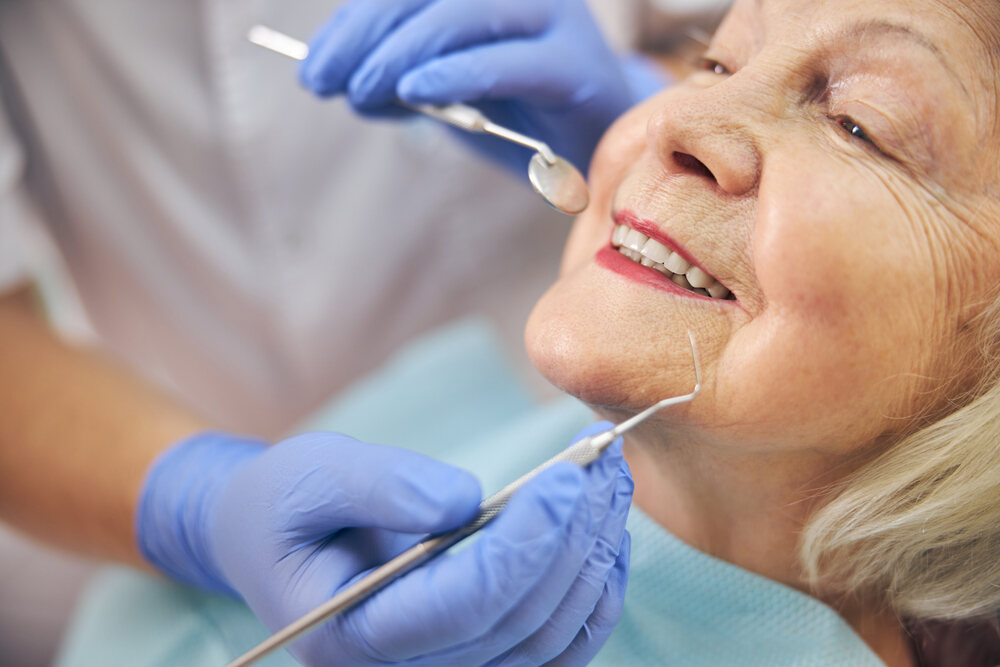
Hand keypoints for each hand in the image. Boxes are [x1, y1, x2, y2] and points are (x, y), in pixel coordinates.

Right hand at [137, 426, 632, 664]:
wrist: (275, 539)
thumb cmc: (284, 504)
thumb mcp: (313, 476)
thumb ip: (382, 485)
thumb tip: (468, 500)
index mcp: (352, 631)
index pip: (465, 604)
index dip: (526, 541)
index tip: (567, 476)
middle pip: (518, 622)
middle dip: (572, 538)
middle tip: (602, 462)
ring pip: (549, 639)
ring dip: (594, 559)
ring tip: (611, 482)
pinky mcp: (475, 656)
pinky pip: (555, 647)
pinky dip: (594, 595)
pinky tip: (606, 535)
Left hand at [299, 0, 663, 173]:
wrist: (596, 149)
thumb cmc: (517, 114)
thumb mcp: (445, 89)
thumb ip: (400, 76)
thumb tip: (338, 77)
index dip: (354, 21)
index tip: (312, 68)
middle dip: (363, 37)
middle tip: (322, 83)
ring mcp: (552, 15)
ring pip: (460, 14)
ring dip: (399, 53)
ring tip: (360, 93)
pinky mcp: (576, 63)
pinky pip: (507, 63)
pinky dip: (457, 74)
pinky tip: (415, 93)